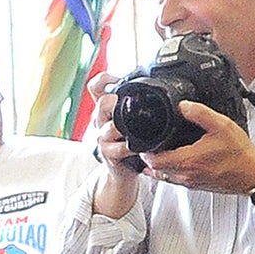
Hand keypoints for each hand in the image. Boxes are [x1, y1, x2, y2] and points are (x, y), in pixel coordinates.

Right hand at [86, 70, 144, 217]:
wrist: (123, 173)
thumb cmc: (130, 144)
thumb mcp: (132, 121)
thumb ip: (137, 106)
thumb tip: (158, 86)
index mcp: (106, 108)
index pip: (96, 86)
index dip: (106, 80)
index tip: (119, 82)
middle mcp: (100, 120)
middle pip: (102, 102)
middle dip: (117, 103)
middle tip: (130, 107)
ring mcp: (102, 137)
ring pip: (110, 126)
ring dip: (126, 129)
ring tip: (141, 132)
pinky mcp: (107, 154)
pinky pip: (119, 148)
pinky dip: (131, 148)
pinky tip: (140, 148)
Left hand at [136, 104, 254, 196]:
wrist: (253, 174)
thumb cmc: (240, 154)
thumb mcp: (221, 125)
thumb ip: (200, 113)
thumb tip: (183, 105)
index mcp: (189, 161)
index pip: (154, 161)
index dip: (144, 152)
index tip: (144, 141)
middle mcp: (187, 176)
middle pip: (155, 170)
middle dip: (148, 157)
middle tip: (146, 144)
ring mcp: (191, 183)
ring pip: (164, 176)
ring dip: (157, 165)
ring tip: (156, 151)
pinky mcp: (196, 186)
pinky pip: (175, 180)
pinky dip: (168, 171)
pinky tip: (172, 160)